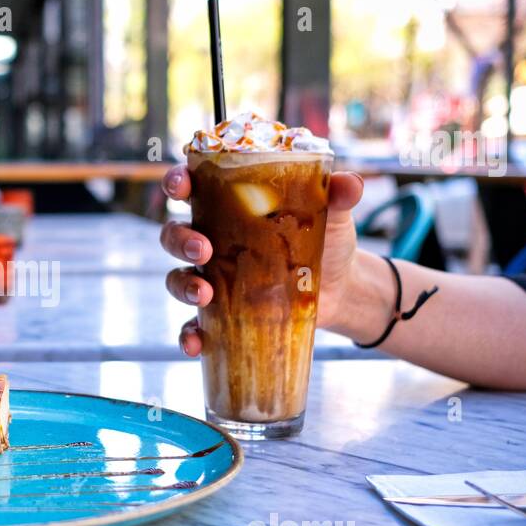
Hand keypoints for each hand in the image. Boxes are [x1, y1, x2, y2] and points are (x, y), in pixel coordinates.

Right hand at [160, 164, 365, 355]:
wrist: (342, 288)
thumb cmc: (328, 240)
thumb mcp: (332, 214)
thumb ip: (336, 195)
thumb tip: (350, 184)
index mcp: (230, 206)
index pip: (192, 187)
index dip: (177, 182)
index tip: (180, 186)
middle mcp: (213, 239)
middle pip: (175, 234)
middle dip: (179, 240)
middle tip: (202, 249)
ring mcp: (215, 278)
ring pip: (177, 277)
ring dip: (181, 285)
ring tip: (204, 294)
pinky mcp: (223, 313)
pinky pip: (193, 324)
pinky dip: (187, 334)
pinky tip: (195, 344)